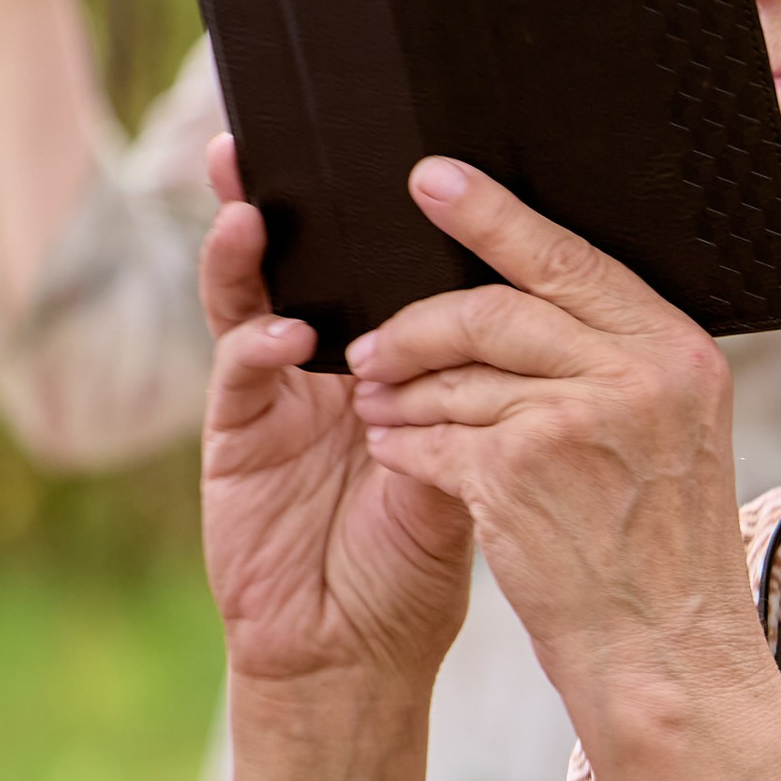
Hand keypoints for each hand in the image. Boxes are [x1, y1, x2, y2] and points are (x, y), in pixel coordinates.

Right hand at [199, 136, 472, 703]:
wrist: (359, 649)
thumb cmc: (419, 557)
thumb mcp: (472, 466)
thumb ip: (484, 398)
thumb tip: (545, 326)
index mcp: (388, 356)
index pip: (376, 262)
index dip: (376, 208)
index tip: (393, 149)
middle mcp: (326, 358)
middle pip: (301, 258)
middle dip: (285, 194)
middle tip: (272, 131)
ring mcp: (274, 391)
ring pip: (249, 296)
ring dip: (246, 250)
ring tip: (254, 205)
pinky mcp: (236, 433)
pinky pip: (240, 373)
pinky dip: (258, 345)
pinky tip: (284, 331)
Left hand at [343, 161, 755, 724]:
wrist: (667, 652)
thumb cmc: (660, 553)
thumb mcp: (670, 437)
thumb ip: (619, 365)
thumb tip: (533, 303)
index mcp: (679, 350)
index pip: (574, 260)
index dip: (495, 217)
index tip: (434, 180)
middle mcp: (637, 373)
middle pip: (501, 306)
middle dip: (422, 317)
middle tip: (370, 335)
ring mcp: (578, 419)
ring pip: (458, 373)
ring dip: (403, 389)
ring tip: (376, 402)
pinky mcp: (520, 471)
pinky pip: (436, 434)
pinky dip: (404, 443)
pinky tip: (394, 451)